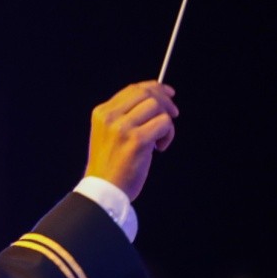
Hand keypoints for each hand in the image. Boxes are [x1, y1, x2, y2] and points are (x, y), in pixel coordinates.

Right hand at [83, 82, 177, 201]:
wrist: (104, 190)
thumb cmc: (111, 166)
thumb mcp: (109, 133)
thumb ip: (125, 116)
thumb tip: (155, 99)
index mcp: (102, 112)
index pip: (133, 89)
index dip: (154, 87)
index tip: (168, 93)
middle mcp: (110, 116)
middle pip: (147, 93)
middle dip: (165, 101)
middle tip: (174, 114)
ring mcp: (123, 128)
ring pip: (157, 106)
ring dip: (166, 121)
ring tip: (160, 139)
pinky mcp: (137, 140)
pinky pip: (164, 123)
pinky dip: (168, 134)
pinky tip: (159, 148)